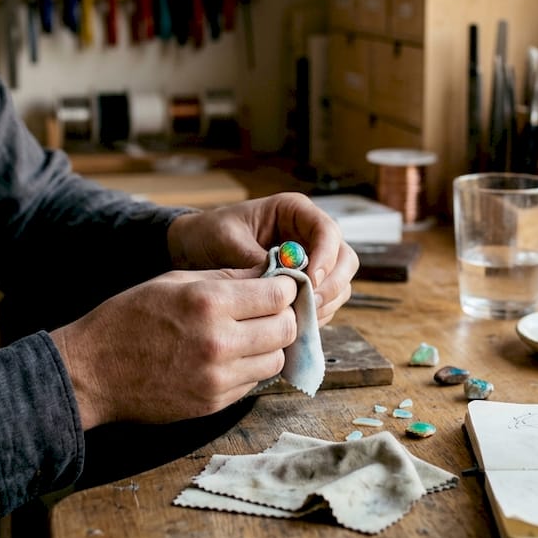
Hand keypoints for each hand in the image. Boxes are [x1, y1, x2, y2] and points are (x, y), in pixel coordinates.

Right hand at [49, 268, 298, 428]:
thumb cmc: (129, 317)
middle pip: (285, 328)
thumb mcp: (173, 280)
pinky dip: (250, 367)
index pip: (278, 294)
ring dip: (270, 344)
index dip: (284, 286)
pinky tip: (230, 356)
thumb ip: (225, 277)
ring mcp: (218, 377)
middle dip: (283, 315)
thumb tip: (269, 273)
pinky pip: (254, 382)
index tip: (279, 285)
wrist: (92, 371)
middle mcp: (219, 342)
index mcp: (208, 303)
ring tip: (250, 334)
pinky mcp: (214, 403)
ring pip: (276, 359)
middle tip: (269, 310)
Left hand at [166, 192, 357, 324]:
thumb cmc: (208, 234)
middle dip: (331, 284)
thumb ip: (254, 258)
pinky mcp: (304, 286)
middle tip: (307, 305)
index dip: (325, 257)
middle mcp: (309, 235)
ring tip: (298, 319)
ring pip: (339, 284)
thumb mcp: (227, 240)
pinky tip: (294, 326)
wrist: (193, 249)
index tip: (310, 281)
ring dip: (325, 303)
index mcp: (294, 212)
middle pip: (344, 260)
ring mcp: (311, 262)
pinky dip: (314, 315)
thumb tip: (279, 282)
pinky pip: (323, 303)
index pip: (328, 232)